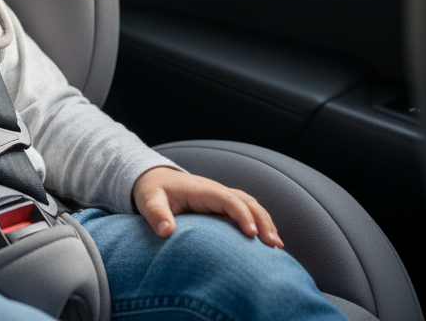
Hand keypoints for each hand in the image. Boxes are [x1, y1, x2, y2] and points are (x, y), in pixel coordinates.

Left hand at [131, 166, 283, 247]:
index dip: (242, 215)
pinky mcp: (221, 205)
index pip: (228, 199)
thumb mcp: (148, 201)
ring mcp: (220, 197)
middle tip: (274, 245)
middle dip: (263, 221)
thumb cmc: (152, 190)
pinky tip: (267, 240)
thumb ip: (156, 214)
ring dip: (265, 222)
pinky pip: (246, 211)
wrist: (152, 179)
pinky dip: (259, 222)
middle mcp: (215, 191)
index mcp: (201, 190)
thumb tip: (166, 231)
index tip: (252, 234)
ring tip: (276, 246)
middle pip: (247, 202)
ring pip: (251, 206)